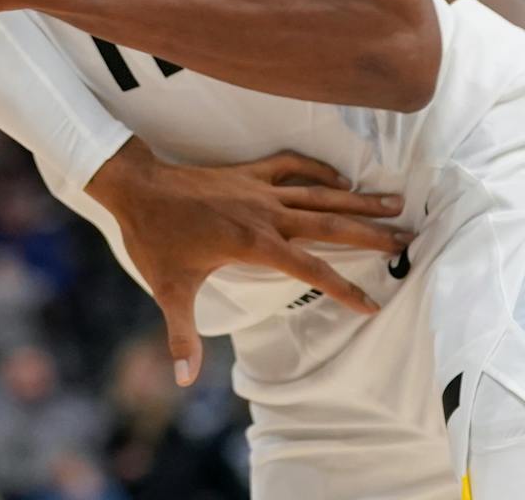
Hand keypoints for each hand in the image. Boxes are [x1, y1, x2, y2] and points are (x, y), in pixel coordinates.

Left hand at [86, 139, 409, 386]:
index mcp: (253, 242)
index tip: (374, 305)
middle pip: (330, 223)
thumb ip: (181, 335)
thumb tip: (184, 379)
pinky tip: (341, 177)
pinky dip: (318, 169)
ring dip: (358, 197)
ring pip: (318, 192)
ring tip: (396, 200)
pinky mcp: (247, 172)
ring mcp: (257, 188)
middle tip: (411, 238)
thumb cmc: (152, 238)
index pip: (311, 268)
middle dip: (372, 233)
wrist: (134, 186)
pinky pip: (291, 165)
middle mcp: (264, 212)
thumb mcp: (168, 290)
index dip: (344, 288)